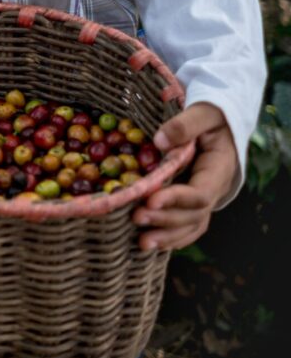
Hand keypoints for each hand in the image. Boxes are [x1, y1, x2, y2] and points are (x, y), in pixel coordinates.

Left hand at [132, 102, 237, 252]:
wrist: (221, 123)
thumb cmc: (212, 115)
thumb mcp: (203, 112)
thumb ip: (184, 125)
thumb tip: (159, 141)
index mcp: (220, 168)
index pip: (201, 192)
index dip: (177, 199)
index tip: (151, 199)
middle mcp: (215, 188)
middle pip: (194, 214)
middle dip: (165, 219)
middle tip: (137, 217)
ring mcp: (206, 197)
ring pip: (191, 225)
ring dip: (167, 236)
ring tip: (142, 243)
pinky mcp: (194, 201)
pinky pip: (187, 225)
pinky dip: (172, 238)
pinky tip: (152, 244)